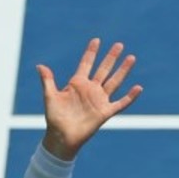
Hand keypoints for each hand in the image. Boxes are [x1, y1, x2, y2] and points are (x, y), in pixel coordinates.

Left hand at [37, 38, 142, 159]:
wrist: (61, 137)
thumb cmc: (54, 118)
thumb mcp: (50, 97)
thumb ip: (47, 81)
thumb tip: (40, 66)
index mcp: (77, 84)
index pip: (86, 64)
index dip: (91, 53)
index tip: (96, 40)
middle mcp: (90, 89)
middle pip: (104, 69)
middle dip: (111, 57)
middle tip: (119, 45)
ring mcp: (99, 100)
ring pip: (114, 82)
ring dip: (123, 70)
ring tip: (131, 58)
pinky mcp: (105, 112)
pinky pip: (120, 103)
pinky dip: (130, 97)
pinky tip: (138, 87)